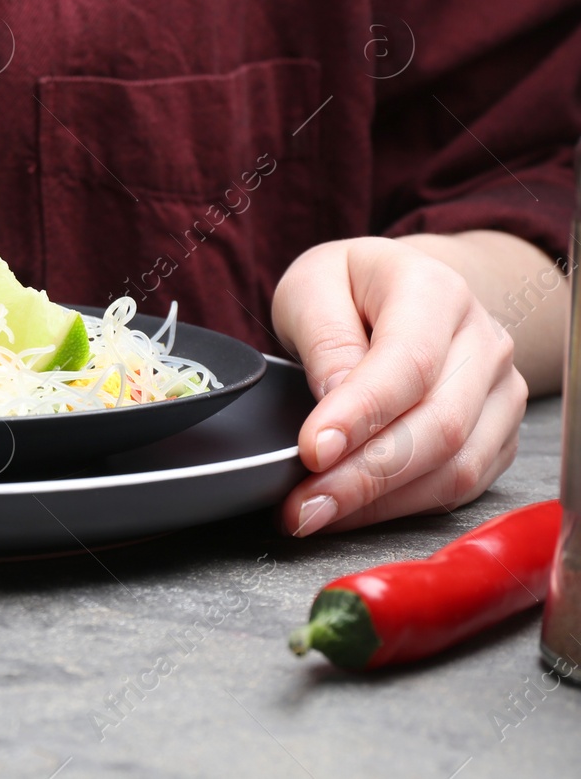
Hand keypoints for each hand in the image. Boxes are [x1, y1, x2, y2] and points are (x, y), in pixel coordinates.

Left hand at [270, 236, 525, 534]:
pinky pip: (460, 487)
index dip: (361, 414)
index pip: (409, 363)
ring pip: (455, 467)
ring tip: (313, 515)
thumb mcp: (313, 286)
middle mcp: (484, 342)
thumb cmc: (349, 288)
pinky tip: (351, 511)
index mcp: (436, 292)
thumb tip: (334, 398)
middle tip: (302, 506)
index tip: (311, 450)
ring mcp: (500, 391)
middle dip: (363, 477)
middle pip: (438, 426)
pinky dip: (401, 508)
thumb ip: (324, 336)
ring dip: (379, 504)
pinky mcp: (499, 434)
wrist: (400, 292)